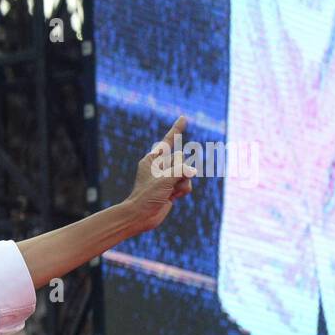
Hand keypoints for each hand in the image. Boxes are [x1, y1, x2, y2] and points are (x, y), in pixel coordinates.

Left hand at [123, 116, 196, 232]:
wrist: (141, 216)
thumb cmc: (147, 196)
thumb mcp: (164, 179)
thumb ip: (181, 170)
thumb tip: (193, 171)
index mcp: (152, 160)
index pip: (168, 141)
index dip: (177, 130)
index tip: (183, 118)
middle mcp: (160, 167)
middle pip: (182, 160)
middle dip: (181, 171)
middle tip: (168, 183)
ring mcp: (167, 178)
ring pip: (187, 173)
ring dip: (182, 183)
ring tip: (169, 192)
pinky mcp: (172, 188)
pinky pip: (187, 184)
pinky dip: (183, 190)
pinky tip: (172, 198)